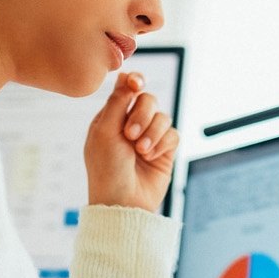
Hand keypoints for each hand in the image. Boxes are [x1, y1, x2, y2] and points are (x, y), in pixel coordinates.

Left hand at [84, 71, 178, 210]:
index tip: (137, 84)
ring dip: (152, 132)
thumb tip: (126, 74)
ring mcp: (149, 138)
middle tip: (130, 134)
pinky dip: (162, 144)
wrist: (122, 202)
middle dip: (142, 115)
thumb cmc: (106, 169)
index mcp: (111, 117)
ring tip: (140, 151)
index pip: (127, 89)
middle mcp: (131, 125)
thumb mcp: (105, 132)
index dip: (135, 82)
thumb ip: (117, 102)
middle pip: (148, 100)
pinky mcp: (164, 151)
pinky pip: (173, 134)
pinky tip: (150, 157)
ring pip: (163, 117)